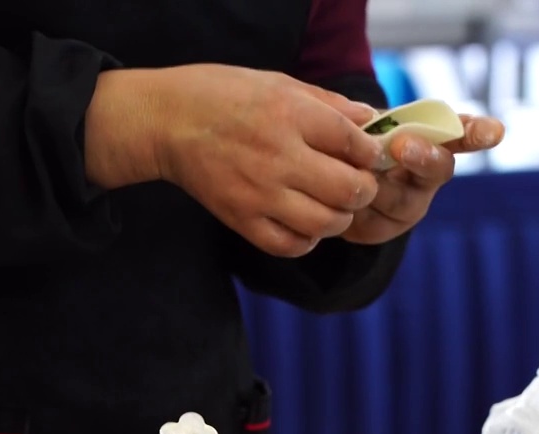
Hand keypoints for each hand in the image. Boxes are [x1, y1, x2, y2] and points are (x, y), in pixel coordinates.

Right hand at [86, 65, 384, 257]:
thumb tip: (369, 120)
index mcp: (290, 115)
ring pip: (325, 223)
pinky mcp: (240, 219)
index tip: (368, 154)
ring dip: (339, 218)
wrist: (167, 121)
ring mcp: (259, 192)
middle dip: (364, 190)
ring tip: (331, 205)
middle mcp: (278, 156)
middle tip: (357, 184)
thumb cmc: (225, 95)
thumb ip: (328, 103)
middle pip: (349, 190)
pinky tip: (304, 223)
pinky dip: (306, 240)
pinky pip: (289, 246)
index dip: (371, 153)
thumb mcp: (279, 83)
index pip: (354, 144)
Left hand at [340, 115, 504, 245]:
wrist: (325, 179)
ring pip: (399, 200)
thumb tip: (367, 118)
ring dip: (378, 186)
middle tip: (403, 145)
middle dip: (424, 157)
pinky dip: (352, 205)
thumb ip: (366, 120)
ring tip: (356, 172)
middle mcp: (425, 178)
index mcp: (429, 142)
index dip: (476, 133)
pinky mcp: (379, 230)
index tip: (494, 131)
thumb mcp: (358, 123)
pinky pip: (368, 221)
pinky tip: (337, 196)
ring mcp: (406, 207)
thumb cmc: (351, 143)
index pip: (460, 134)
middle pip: (437, 170)